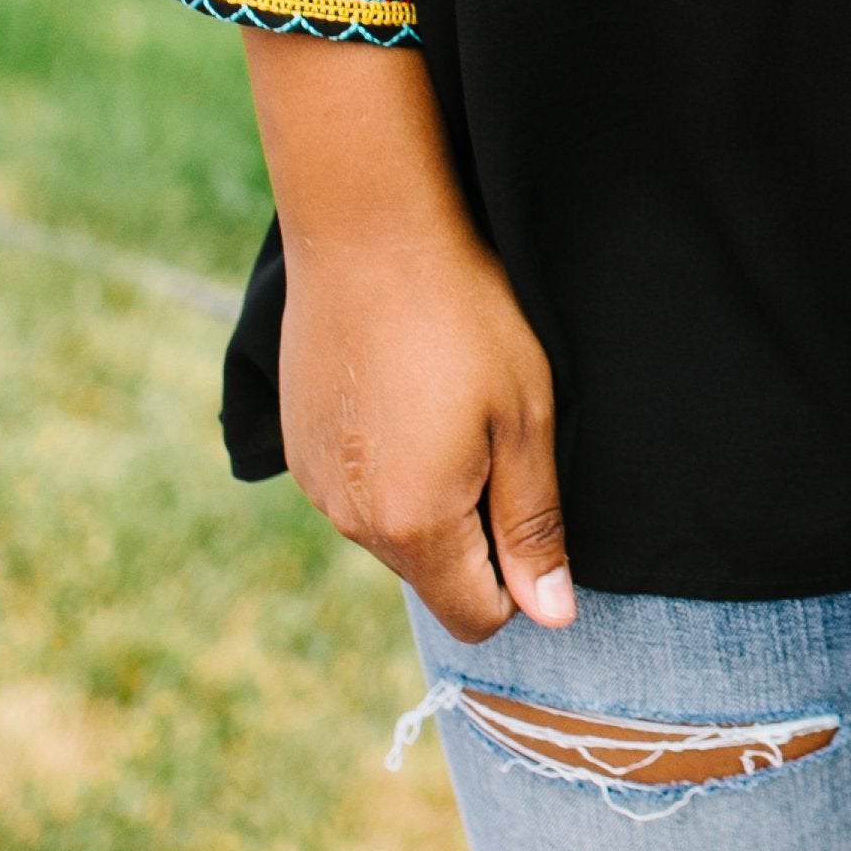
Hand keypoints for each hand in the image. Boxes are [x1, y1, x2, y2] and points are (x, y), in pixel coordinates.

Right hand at [242, 31, 572, 644]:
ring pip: (393, 531)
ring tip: (445, 403)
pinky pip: (356, 489)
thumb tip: (553, 616)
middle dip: (474, 533)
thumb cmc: (466, 318)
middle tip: (495, 436)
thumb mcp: (525, 419)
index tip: (530, 503)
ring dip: (429, 495)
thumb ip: (534, 527)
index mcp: (415, 527)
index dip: (519, 580)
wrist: (369, 232)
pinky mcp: (297, 447)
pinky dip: (386, 462)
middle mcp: (352, 522)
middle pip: (434, 575)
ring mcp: (315, 486)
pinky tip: (404, 391)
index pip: (477, 618)